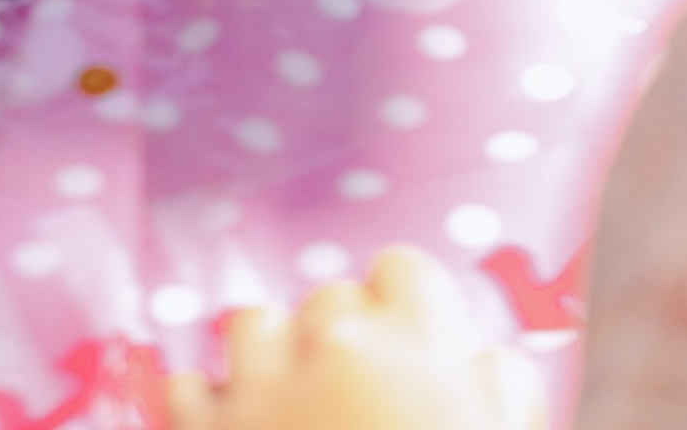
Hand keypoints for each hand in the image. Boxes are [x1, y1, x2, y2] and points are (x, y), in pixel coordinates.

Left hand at [168, 248, 543, 429]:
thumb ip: (495, 388)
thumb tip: (474, 356)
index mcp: (416, 341)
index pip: (404, 271)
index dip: (412, 316)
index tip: (417, 358)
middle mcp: (332, 342)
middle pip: (332, 301)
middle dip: (346, 347)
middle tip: (365, 414)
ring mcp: (259, 382)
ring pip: (253, 326)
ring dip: (272, 363)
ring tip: (296, 419)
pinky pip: (190, 387)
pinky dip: (211, 411)